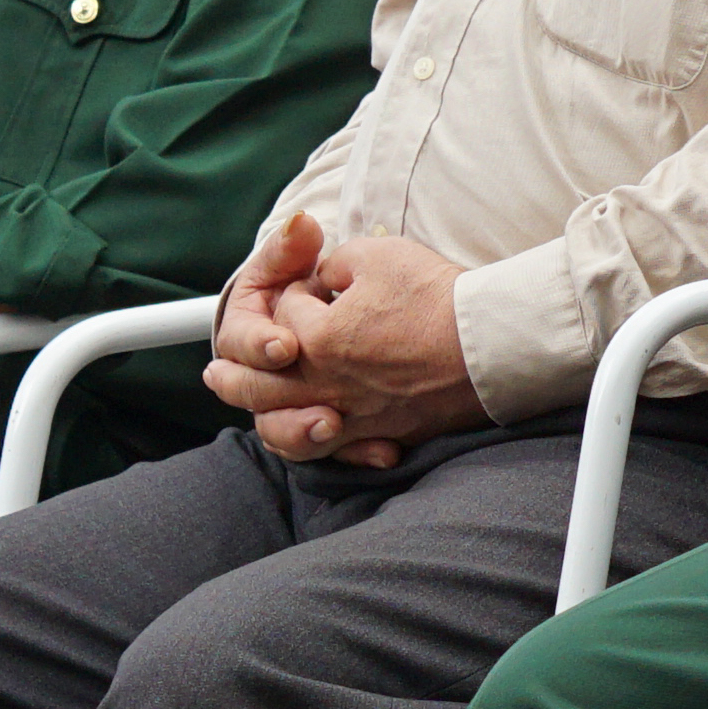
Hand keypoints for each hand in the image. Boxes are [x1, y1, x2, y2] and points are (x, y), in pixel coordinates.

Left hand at [205, 212, 488, 468]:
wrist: (493, 346)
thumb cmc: (438, 297)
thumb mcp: (382, 256)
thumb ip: (339, 264)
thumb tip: (326, 275)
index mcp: (321, 339)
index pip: (287, 318)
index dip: (296, 295)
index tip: (316, 285)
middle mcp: (329, 384)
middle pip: (265, 384)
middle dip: (236, 374)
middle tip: (214, 372)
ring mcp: (356, 415)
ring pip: (289, 427)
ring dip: (261, 418)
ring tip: (247, 412)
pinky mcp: (385, 433)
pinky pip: (335, 452)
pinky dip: (314, 447)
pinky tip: (308, 436)